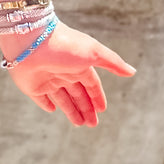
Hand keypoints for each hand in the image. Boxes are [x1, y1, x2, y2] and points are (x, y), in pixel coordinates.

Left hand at [1, 20, 134, 126]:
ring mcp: (47, 79)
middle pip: (77, 94)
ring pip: (62, 99)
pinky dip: (46, 104)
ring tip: (80, 124)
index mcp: (78, 65)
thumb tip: (132, 72)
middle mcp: (63, 72)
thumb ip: (112, 62)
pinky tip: (52, 109)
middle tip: (93, 124)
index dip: (97, 96)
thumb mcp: (93, 53)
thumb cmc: (65, 44)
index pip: (91, 84)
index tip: (102, 110)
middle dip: (86, 108)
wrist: (30, 39)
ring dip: (71, 110)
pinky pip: (40, 98)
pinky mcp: (32, 85)